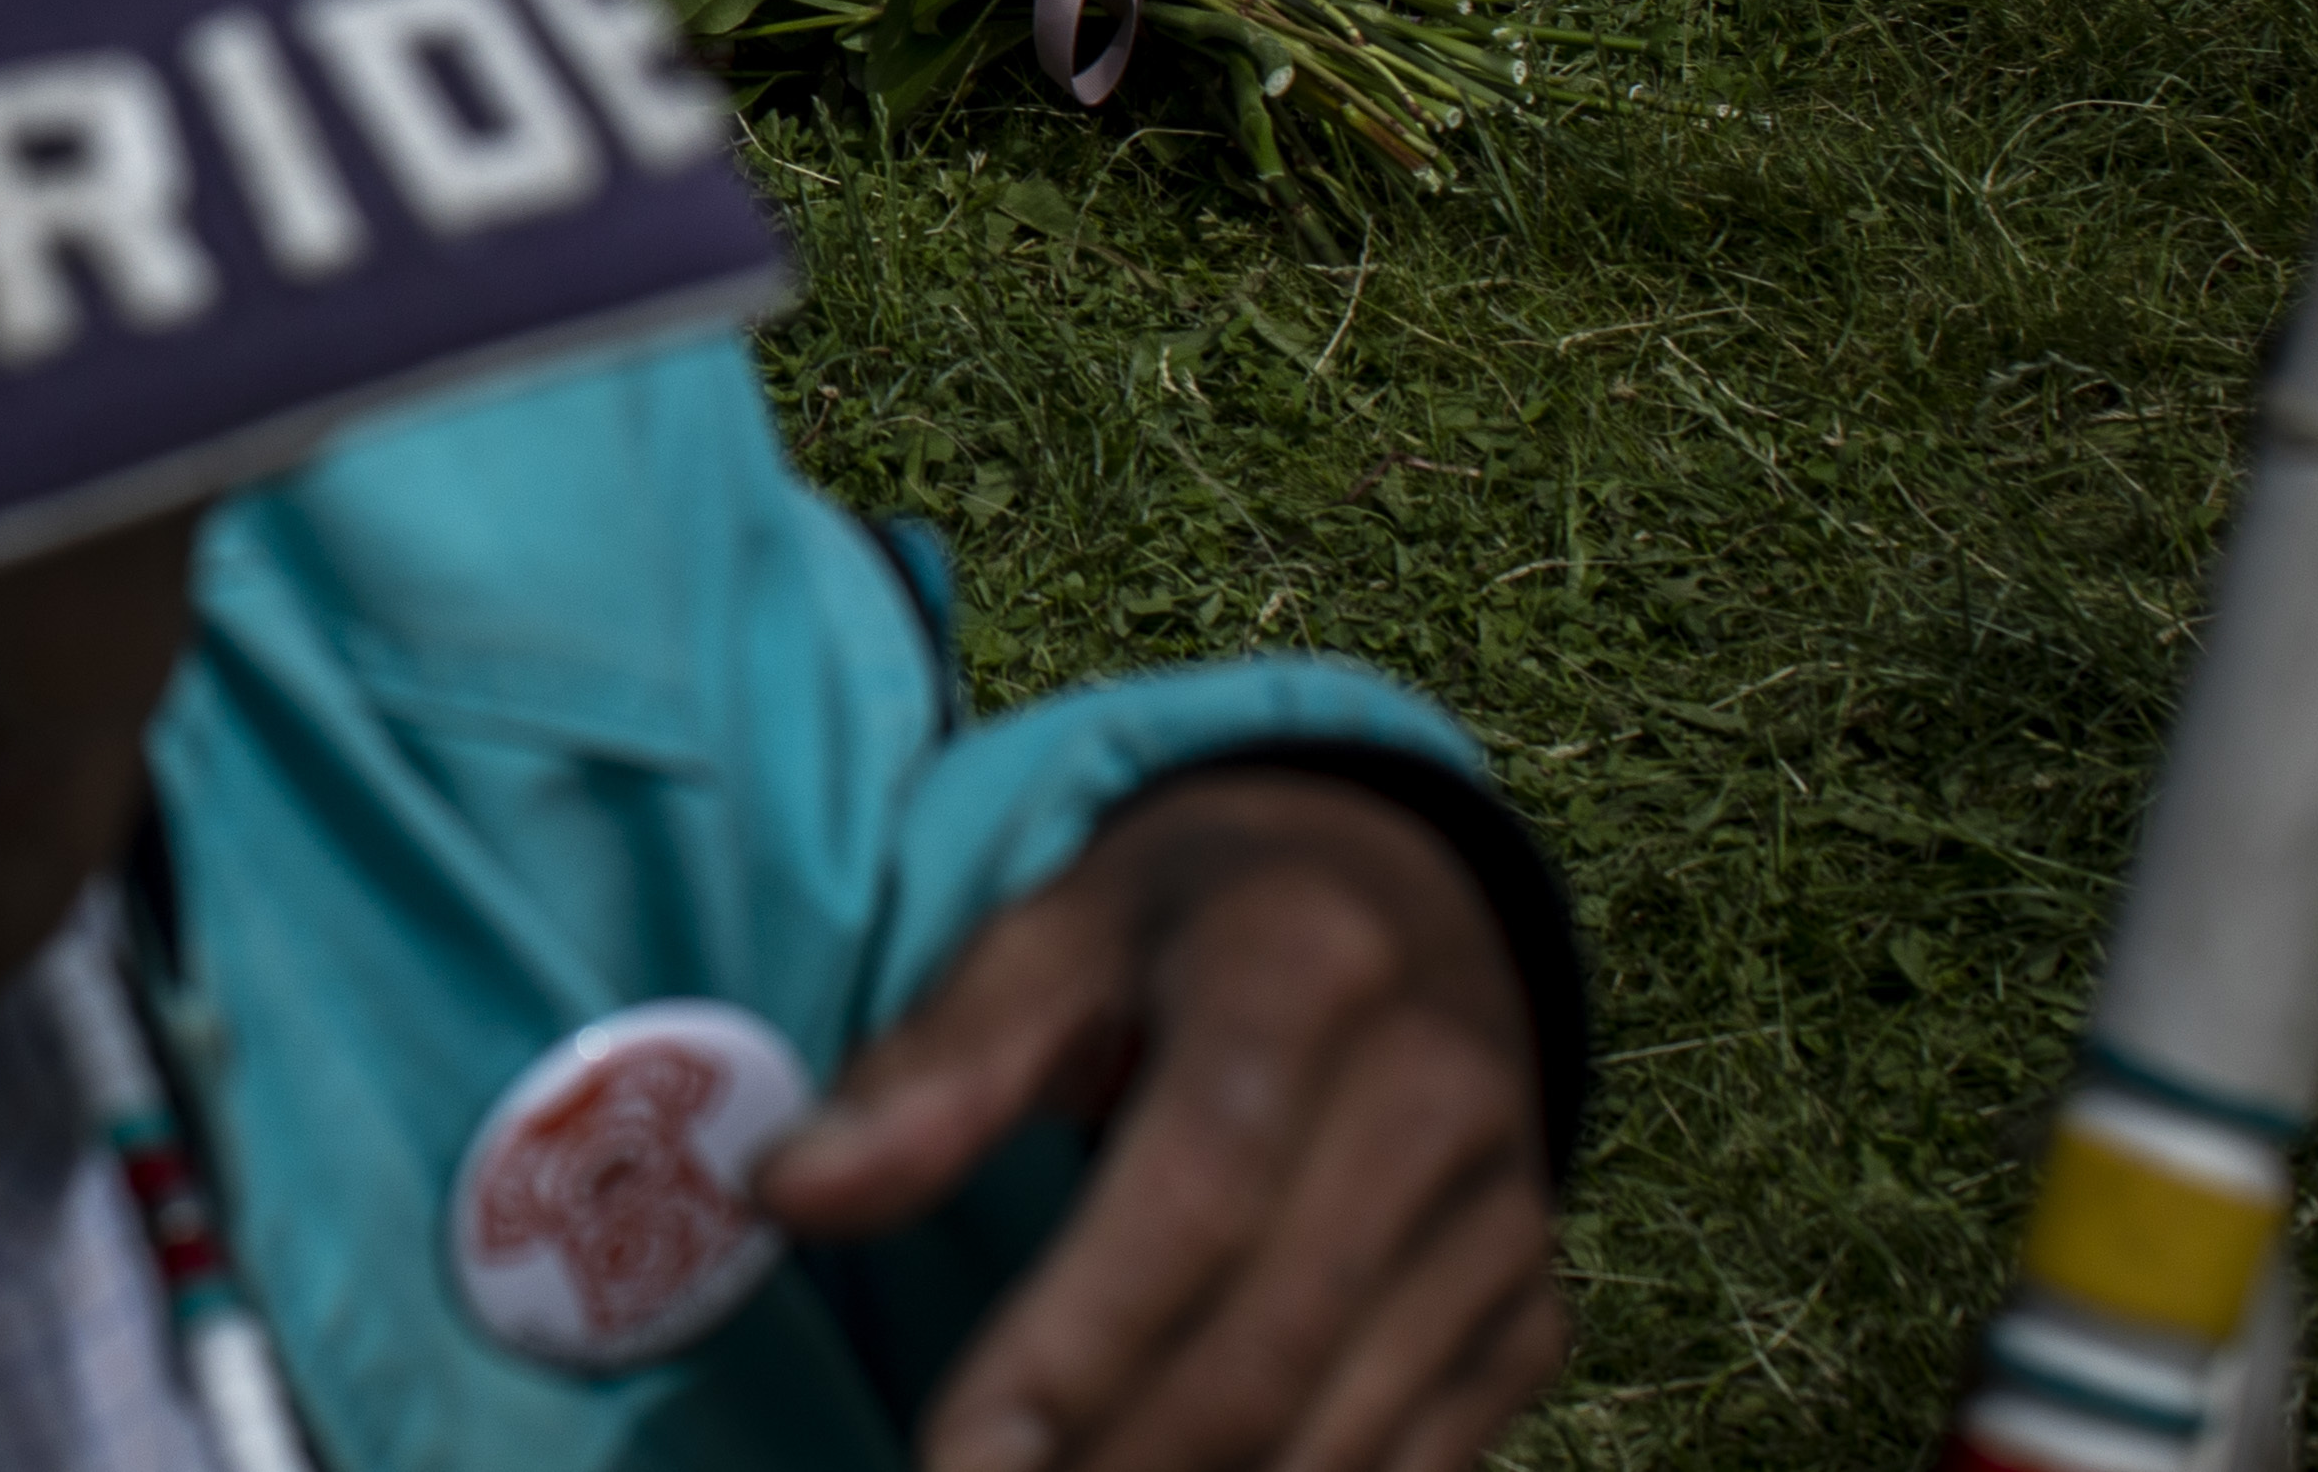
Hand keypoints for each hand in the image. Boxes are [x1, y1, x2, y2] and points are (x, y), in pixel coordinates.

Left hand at [750, 768, 1561, 1471]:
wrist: (1409, 901)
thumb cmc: (1187, 927)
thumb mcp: (1053, 934)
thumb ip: (929, 1067)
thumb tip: (788, 1194)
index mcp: (1304, 967)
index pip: (1197, 1194)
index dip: (1074, 1347)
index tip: (955, 1463)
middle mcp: (1438, 1091)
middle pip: (1268, 1346)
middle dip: (1111, 1471)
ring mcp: (1504, 1219)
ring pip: (1343, 1439)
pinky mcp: (1528, 1315)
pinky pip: (1412, 1468)